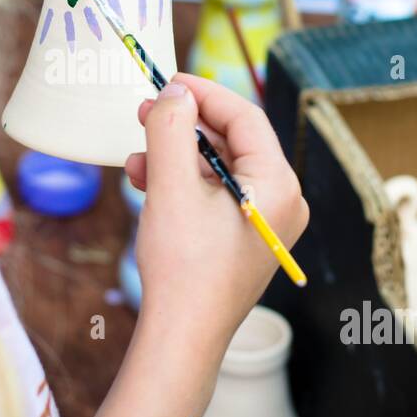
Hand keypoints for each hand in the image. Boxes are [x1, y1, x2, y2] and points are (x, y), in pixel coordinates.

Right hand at [125, 74, 309, 353]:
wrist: (182, 336)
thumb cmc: (183, 266)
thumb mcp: (171, 186)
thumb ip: (172, 129)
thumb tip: (175, 92)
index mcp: (278, 185)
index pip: (245, 117)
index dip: (204, 93)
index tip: (167, 80)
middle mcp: (280, 201)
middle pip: (232, 141)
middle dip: (184, 126)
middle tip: (145, 111)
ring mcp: (263, 222)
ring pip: (217, 167)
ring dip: (175, 155)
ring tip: (136, 158)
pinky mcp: (242, 238)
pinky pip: (214, 194)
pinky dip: (180, 183)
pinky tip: (145, 182)